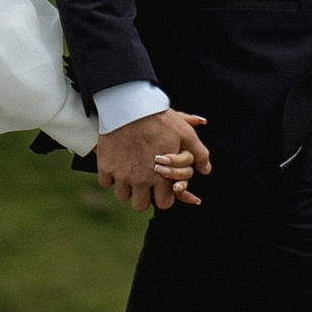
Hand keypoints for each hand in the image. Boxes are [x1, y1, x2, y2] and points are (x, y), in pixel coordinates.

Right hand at [95, 110, 209, 213]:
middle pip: (140, 205)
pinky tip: (116, 165)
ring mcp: (121, 175)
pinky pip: (105, 182)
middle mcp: (141, 180)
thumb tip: (206, 170)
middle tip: (144, 182)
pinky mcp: (105, 166)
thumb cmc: (160, 119)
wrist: (129, 106)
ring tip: (130, 173)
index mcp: (162, 176)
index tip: (161, 186)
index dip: (164, 196)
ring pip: (122, 196)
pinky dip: (109, 176)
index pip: (163, 204)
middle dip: (143, 196)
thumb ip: (199, 154)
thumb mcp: (185, 133)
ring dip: (126, 187)